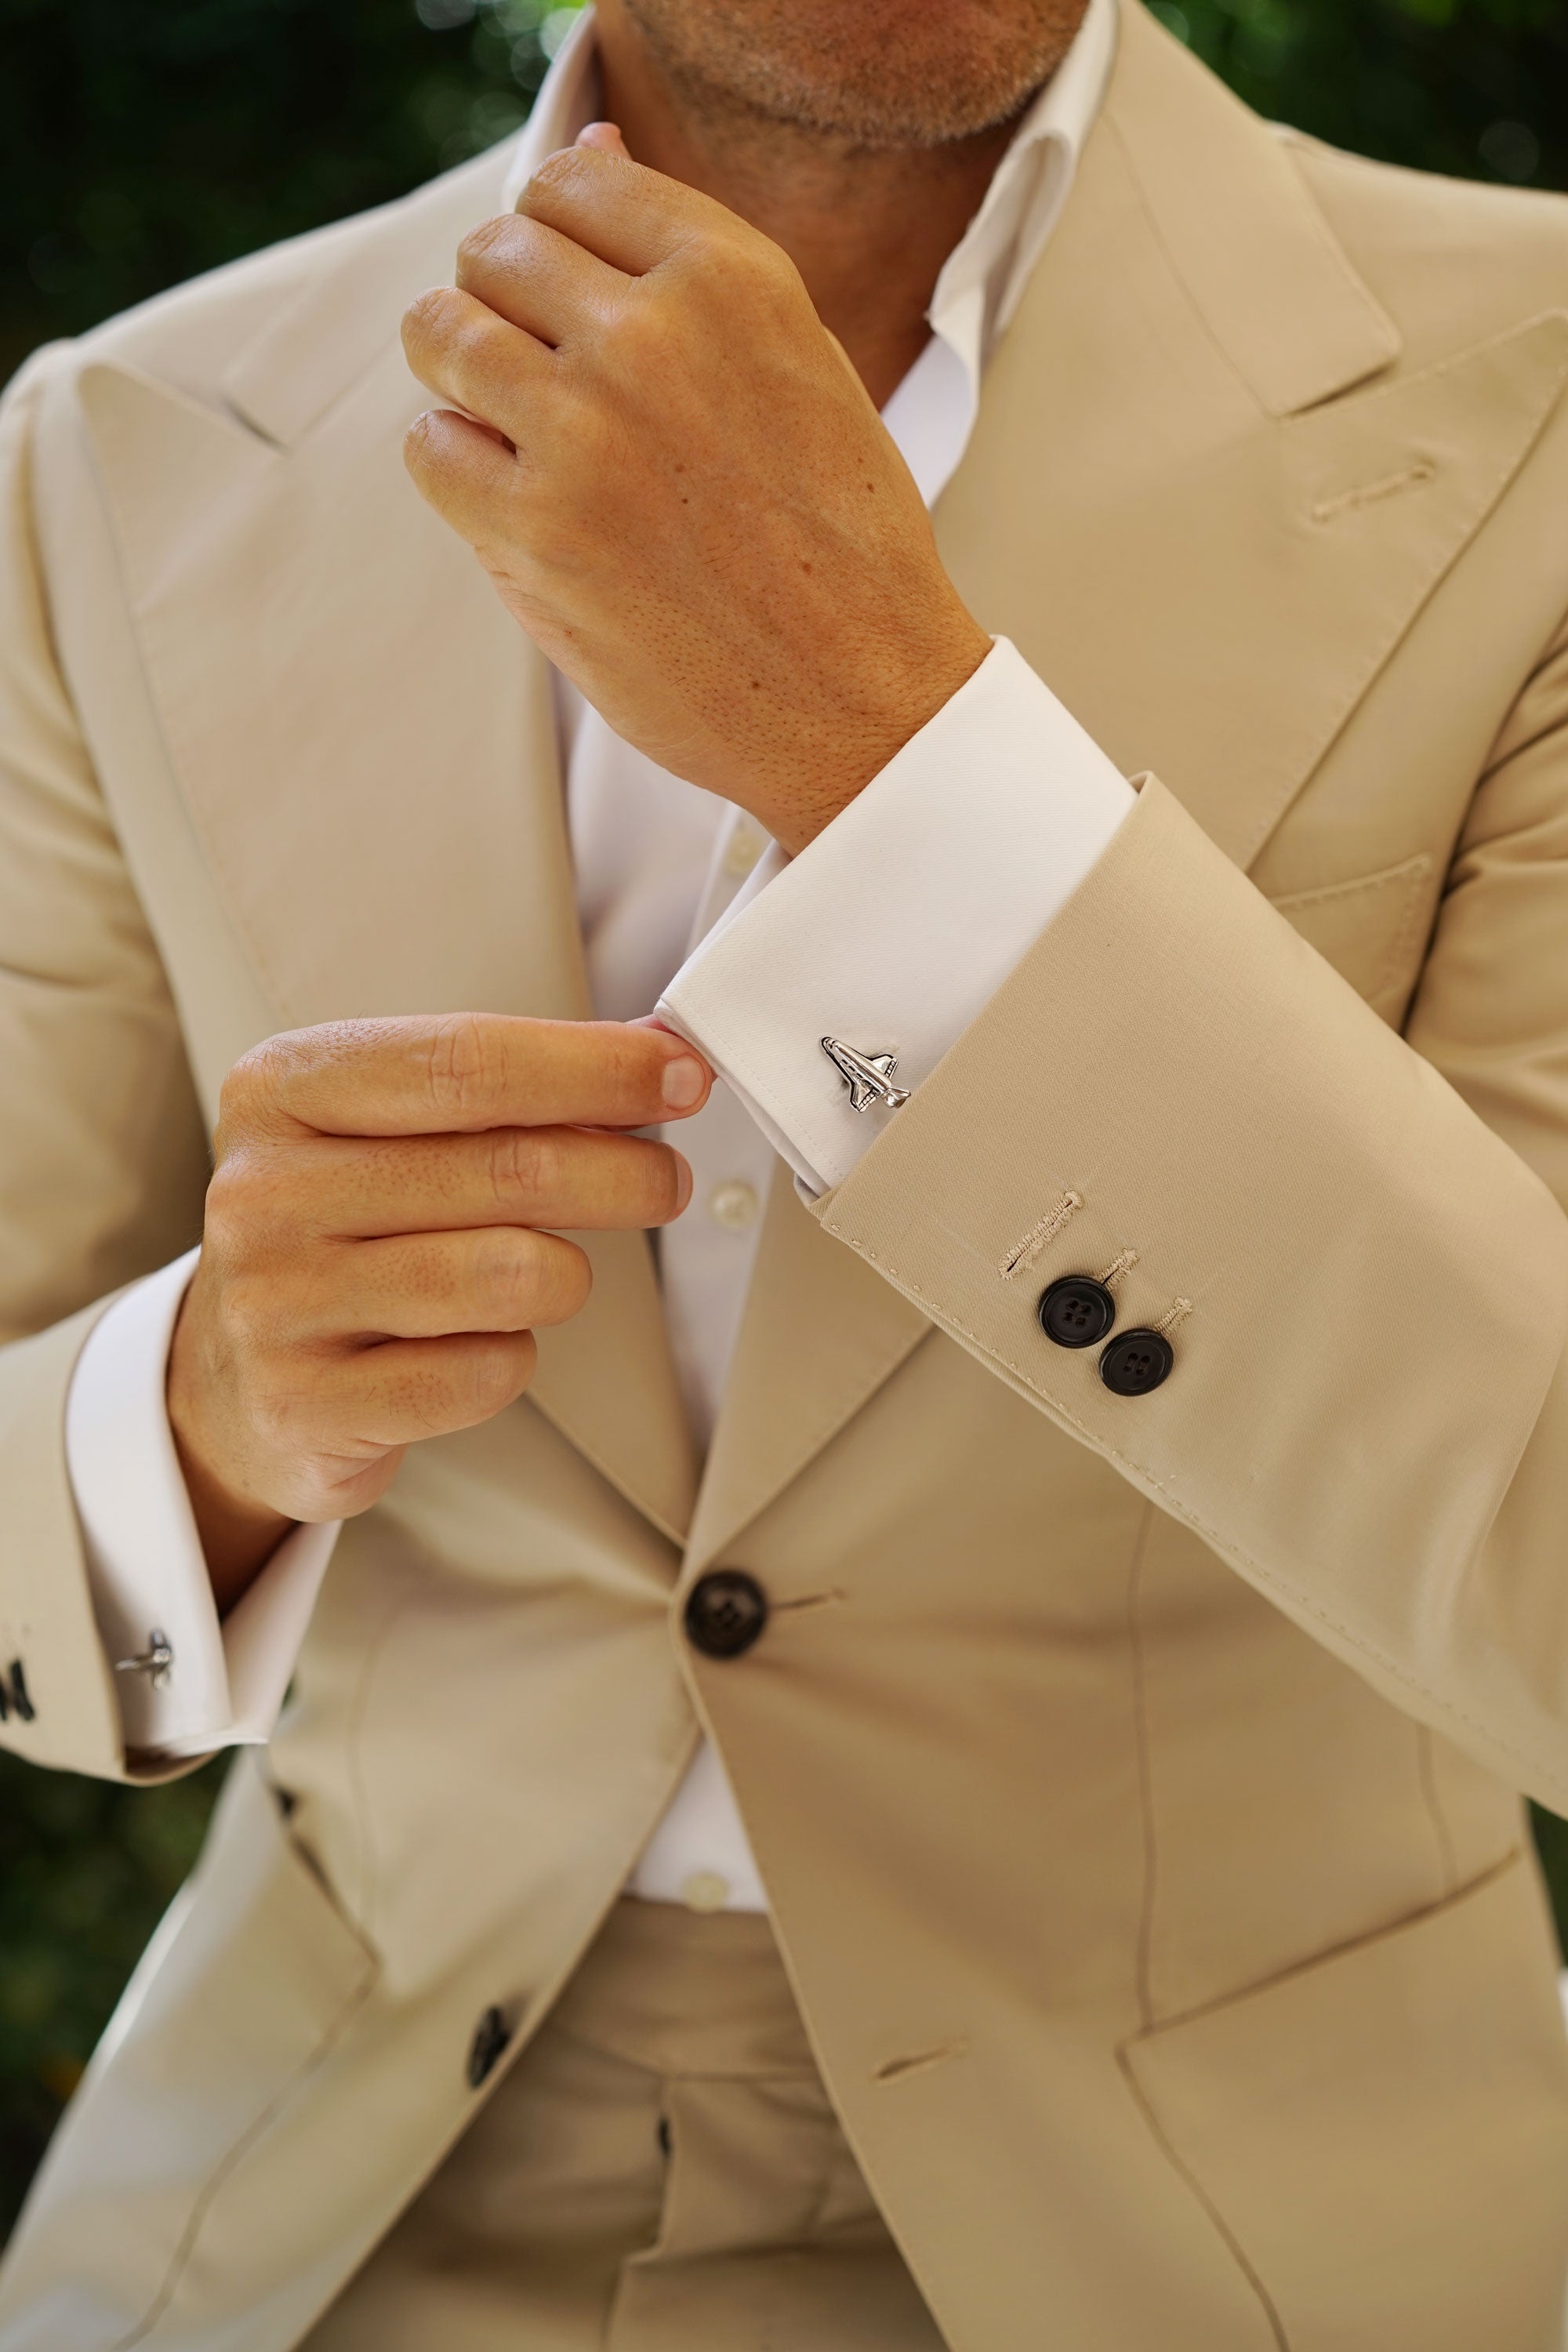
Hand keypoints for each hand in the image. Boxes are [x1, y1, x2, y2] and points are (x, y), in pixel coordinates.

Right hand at [168, 1013, 710, 1608]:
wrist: (238, 1376)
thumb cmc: (341, 1229)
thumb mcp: (388, 1129)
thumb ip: (507, 1086)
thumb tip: (660, 1054)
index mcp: (284, 1088)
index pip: (467, 1061)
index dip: (595, 1068)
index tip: (682, 1075)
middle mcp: (265, 1190)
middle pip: (508, 1168)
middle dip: (622, 1171)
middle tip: (665, 1180)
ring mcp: (277, 1302)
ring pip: (511, 1274)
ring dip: (568, 1274)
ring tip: (554, 1272)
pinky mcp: (306, 1404)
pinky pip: (484, 1373)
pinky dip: (514, 1356)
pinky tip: (483, 1343)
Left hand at [400, 133, 990, 854]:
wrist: (862, 698)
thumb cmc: (839, 544)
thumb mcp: (798, 364)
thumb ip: (689, 265)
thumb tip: (593, 151)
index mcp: (731, 279)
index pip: (571, 183)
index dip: (554, 237)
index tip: (566, 291)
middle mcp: (650, 337)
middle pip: (495, 253)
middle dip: (501, 303)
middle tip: (543, 374)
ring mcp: (584, 434)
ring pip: (441, 335)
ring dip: (459, 375)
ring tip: (514, 428)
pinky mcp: (535, 532)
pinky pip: (430, 449)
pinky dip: (456, 469)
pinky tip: (517, 501)